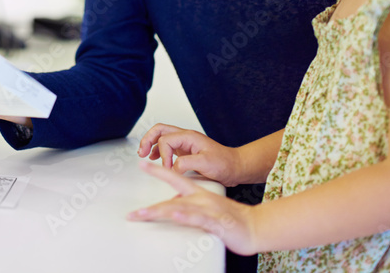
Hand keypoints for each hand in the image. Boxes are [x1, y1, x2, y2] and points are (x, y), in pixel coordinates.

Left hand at [129, 162, 258, 255]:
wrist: (256, 226)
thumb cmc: (231, 218)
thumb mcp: (207, 208)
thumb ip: (189, 207)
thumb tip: (173, 208)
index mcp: (199, 193)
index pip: (175, 178)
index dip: (158, 170)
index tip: (142, 163)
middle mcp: (201, 199)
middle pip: (172, 201)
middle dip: (151, 208)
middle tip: (133, 213)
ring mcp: (209, 211)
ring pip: (182, 209)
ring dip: (162, 211)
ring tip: (144, 214)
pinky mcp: (217, 223)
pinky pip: (200, 219)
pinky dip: (186, 216)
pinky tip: (175, 215)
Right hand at [138, 123, 240, 186]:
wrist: (235, 168)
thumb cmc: (224, 164)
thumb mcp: (205, 163)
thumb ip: (186, 163)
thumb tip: (172, 167)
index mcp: (188, 137)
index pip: (166, 140)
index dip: (163, 154)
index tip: (167, 168)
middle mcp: (185, 138)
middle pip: (160, 130)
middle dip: (148, 139)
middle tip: (142, 152)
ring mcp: (185, 144)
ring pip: (162, 137)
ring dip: (151, 143)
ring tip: (144, 154)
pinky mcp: (186, 152)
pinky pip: (167, 147)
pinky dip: (158, 151)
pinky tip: (156, 158)